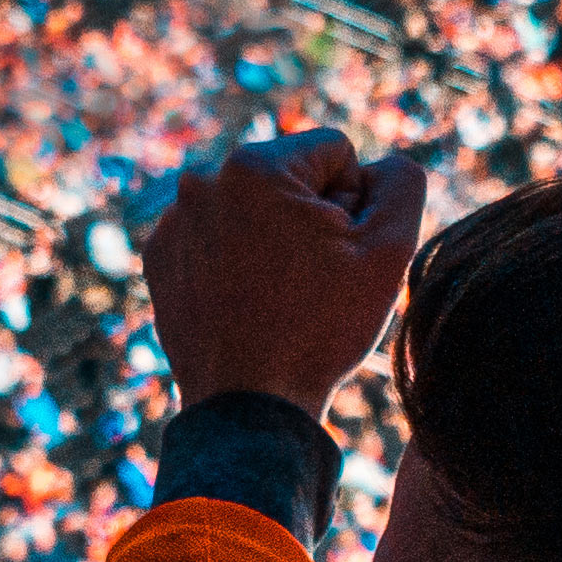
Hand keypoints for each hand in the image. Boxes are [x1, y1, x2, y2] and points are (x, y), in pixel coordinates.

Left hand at [146, 127, 429, 415]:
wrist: (249, 407)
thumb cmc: (322, 329)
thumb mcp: (390, 251)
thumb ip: (402, 183)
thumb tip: (382, 166)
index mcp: (256, 165)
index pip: (336, 154)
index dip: (356, 205)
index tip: (340, 255)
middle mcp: (202, 180)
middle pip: (290, 179)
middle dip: (310, 219)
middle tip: (311, 280)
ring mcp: (173, 221)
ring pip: (252, 209)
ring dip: (273, 239)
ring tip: (278, 296)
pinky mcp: (159, 257)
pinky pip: (215, 239)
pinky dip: (235, 263)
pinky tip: (246, 304)